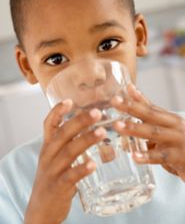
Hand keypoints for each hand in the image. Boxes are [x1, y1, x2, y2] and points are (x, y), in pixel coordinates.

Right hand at [24, 99, 105, 223]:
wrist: (41, 207)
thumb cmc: (54, 176)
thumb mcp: (55, 157)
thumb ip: (68, 142)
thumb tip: (90, 125)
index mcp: (48, 146)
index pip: (49, 124)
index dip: (58, 111)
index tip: (70, 101)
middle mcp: (48, 155)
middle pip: (63, 134)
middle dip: (80, 122)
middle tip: (97, 112)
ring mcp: (52, 170)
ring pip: (69, 152)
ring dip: (85, 141)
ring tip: (101, 133)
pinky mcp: (58, 186)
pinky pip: (71, 176)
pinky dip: (81, 169)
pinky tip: (93, 164)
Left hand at [111, 84, 184, 181]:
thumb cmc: (180, 143)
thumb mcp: (166, 127)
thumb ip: (149, 112)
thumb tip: (130, 91)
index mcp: (169, 118)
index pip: (149, 106)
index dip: (133, 99)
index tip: (117, 95)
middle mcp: (173, 125)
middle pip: (150, 114)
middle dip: (131, 107)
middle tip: (114, 102)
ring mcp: (177, 140)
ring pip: (153, 132)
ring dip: (135, 129)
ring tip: (118, 126)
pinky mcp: (179, 157)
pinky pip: (161, 156)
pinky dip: (147, 156)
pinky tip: (134, 156)